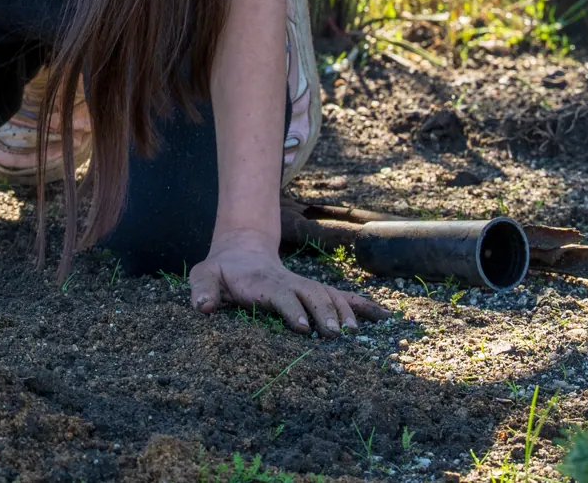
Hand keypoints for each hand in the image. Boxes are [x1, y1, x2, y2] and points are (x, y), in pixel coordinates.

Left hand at [189, 231, 390, 335]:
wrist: (241, 251)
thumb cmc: (221, 272)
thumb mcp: (204, 277)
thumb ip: (202, 290)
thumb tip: (203, 307)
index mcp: (263, 282)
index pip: (279, 295)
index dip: (290, 309)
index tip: (302, 327)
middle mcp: (288, 283)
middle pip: (311, 294)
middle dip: (324, 313)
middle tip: (336, 336)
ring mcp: (304, 286)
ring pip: (329, 295)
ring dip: (345, 311)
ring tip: (356, 334)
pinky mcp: (315, 291)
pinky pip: (342, 296)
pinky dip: (364, 305)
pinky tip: (385, 317)